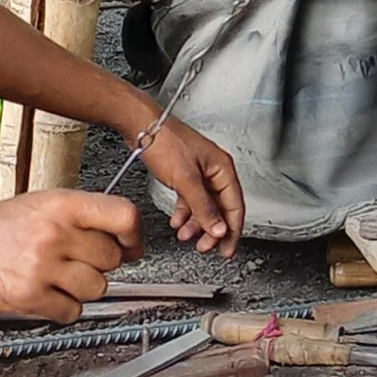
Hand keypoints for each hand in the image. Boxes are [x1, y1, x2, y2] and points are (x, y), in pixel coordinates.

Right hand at [0, 190, 142, 320]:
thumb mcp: (42, 205)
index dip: (134, 235)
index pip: (123, 216)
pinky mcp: (29, 296)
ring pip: (96, 288)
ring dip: (82, 288)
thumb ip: (83, 218)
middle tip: (75, 261)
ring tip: (55, 276)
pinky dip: (62, 308)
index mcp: (61, 204)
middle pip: (112, 258)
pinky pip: (72, 311)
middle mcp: (54, 233)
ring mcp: (42, 266)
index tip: (131, 244)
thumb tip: (127, 241)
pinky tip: (44, 292)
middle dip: (99, 263)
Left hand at [139, 117, 244, 256]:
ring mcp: (199, 173)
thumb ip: (203, 207)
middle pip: (220, 209)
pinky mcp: (185, 175)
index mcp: (222, 169)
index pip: (235, 206)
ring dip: (196, 224)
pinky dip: (185, 213)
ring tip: (186, 235)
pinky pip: (191, 200)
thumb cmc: (165, 141)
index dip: (233, 230)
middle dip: (212, 230)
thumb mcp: (186, 179)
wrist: (141, 126)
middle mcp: (214, 171)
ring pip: (204, 206)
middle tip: (206, 247)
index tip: (227, 249)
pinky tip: (177, 221)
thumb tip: (219, 228)